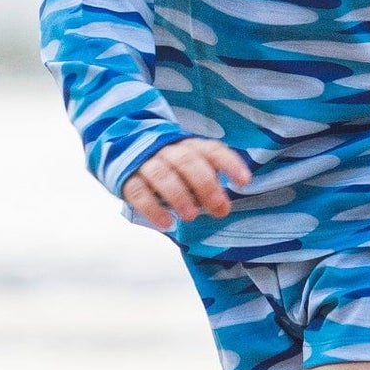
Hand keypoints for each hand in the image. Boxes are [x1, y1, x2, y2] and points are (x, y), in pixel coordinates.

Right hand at [122, 138, 250, 230]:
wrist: (124, 151)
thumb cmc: (170, 167)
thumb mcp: (191, 169)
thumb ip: (207, 184)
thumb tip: (222, 207)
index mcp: (190, 146)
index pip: (212, 150)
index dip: (229, 164)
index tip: (245, 181)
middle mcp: (168, 151)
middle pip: (187, 162)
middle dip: (205, 185)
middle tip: (219, 208)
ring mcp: (146, 163)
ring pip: (162, 174)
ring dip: (179, 195)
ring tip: (191, 217)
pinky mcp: (127, 179)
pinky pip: (139, 192)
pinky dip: (153, 208)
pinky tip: (167, 223)